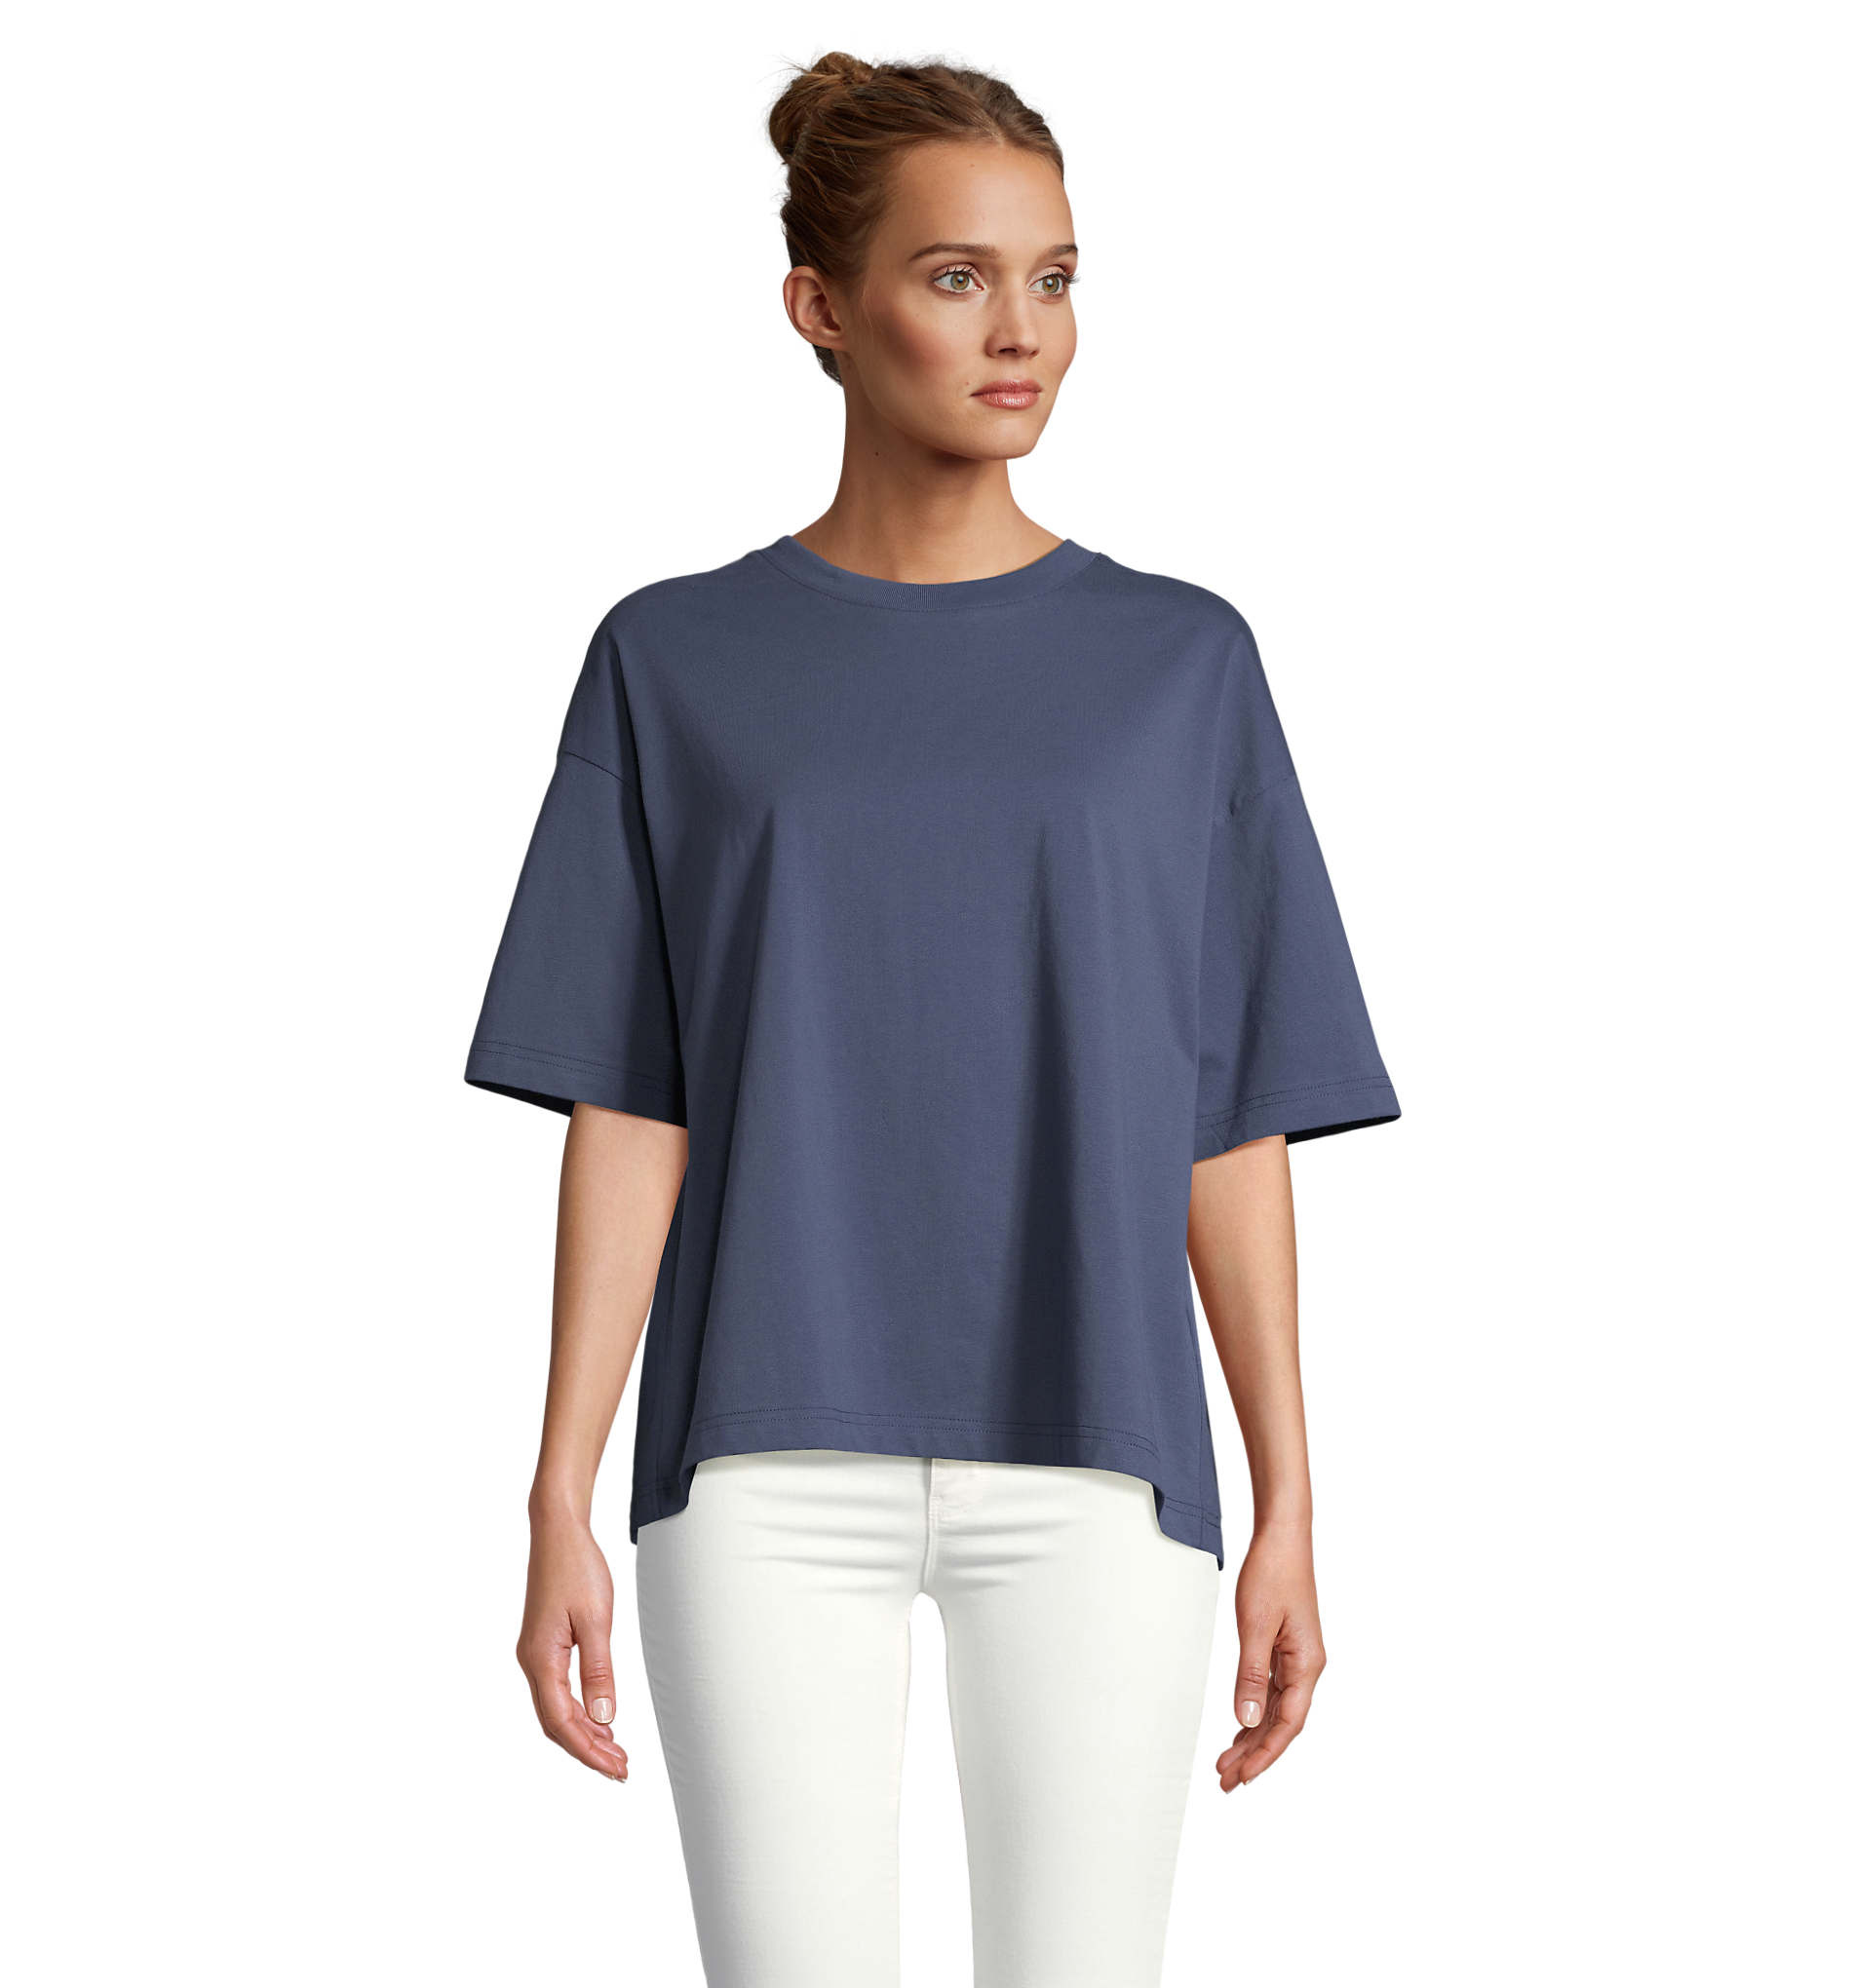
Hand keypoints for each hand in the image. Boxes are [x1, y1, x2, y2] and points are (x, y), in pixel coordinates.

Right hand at [516, 1508, 629, 1781]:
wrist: (558, 1532)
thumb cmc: (576, 1567)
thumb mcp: (596, 1620)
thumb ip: (599, 1671)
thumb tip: (603, 1717)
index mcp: (540, 1659)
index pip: (562, 1722)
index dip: (589, 1751)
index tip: (615, 1769)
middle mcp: (531, 1661)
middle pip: (556, 1723)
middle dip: (587, 1750)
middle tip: (621, 1769)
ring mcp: (535, 1654)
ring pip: (555, 1709)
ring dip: (583, 1733)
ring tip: (614, 1751)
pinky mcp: (543, 1645)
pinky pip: (557, 1691)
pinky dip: (577, 1711)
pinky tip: (599, 1718)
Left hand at [1217, 1518, 1325, 1790]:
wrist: (1282, 1537)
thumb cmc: (1273, 1573)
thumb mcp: (1255, 1626)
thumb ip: (1252, 1676)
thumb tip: (1248, 1720)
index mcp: (1307, 1665)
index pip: (1288, 1724)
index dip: (1265, 1754)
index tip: (1242, 1776)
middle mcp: (1307, 1666)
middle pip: (1282, 1723)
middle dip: (1255, 1755)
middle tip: (1226, 1780)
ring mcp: (1297, 1658)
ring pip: (1276, 1710)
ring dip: (1253, 1737)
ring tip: (1228, 1762)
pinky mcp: (1286, 1648)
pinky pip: (1272, 1691)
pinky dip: (1256, 1712)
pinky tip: (1242, 1727)